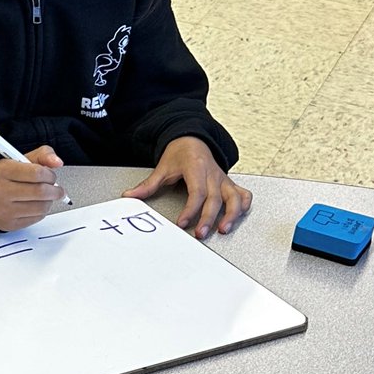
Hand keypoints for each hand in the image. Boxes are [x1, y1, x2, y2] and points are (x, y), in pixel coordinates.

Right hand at [0, 145, 67, 231]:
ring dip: (49, 201)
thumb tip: (57, 162)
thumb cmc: (4, 177)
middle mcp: (0, 191)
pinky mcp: (9, 224)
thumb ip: (42, 155)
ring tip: (45, 196)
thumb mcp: (19, 159)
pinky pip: (36, 218)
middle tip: (57, 189)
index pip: (36, 173)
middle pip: (41, 192)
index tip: (51, 175)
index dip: (49, 174)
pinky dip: (41, 211)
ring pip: (41, 207)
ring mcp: (4, 210)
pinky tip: (35, 204)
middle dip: (55, 190)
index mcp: (2, 171)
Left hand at [122, 136, 251, 238]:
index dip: (190, 209)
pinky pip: (243, 194)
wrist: (192, 140)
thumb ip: (147, 185)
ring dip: (232, 215)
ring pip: (235, 197)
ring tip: (224, 230)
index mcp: (196, 168)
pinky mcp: (229, 183)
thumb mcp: (162, 168)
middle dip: (209, 218)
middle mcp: (213, 174)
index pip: (197, 192)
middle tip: (201, 233)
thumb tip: (129, 196)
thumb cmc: (179, 154)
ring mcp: (223, 179)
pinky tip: (238, 217)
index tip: (182, 223)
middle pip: (215, 198)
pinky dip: (244, 206)